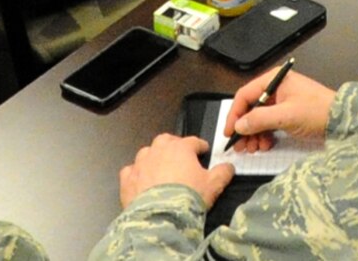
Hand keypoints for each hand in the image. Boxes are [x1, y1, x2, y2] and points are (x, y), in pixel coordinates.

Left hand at [117, 134, 232, 209]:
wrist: (161, 216)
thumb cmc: (188, 197)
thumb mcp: (213, 185)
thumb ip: (223, 173)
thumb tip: (229, 167)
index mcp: (180, 149)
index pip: (193, 141)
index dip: (199, 145)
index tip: (203, 149)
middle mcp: (158, 151)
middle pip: (166, 140)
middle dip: (174, 145)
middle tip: (180, 155)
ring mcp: (141, 163)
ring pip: (147, 153)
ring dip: (154, 157)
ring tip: (160, 167)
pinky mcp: (128, 178)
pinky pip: (131, 170)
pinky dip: (136, 173)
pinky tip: (141, 180)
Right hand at [222, 66, 335, 152]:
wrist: (343, 121)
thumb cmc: (316, 112)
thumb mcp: (286, 116)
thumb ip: (260, 119)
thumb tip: (238, 126)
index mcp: (274, 80)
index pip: (245, 95)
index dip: (235, 114)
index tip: (229, 133)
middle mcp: (276, 88)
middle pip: (251, 108)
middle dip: (245, 128)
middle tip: (241, 147)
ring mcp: (282, 101)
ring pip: (259, 118)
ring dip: (254, 134)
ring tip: (254, 149)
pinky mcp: (288, 114)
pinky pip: (269, 124)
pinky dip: (265, 135)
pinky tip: (265, 145)